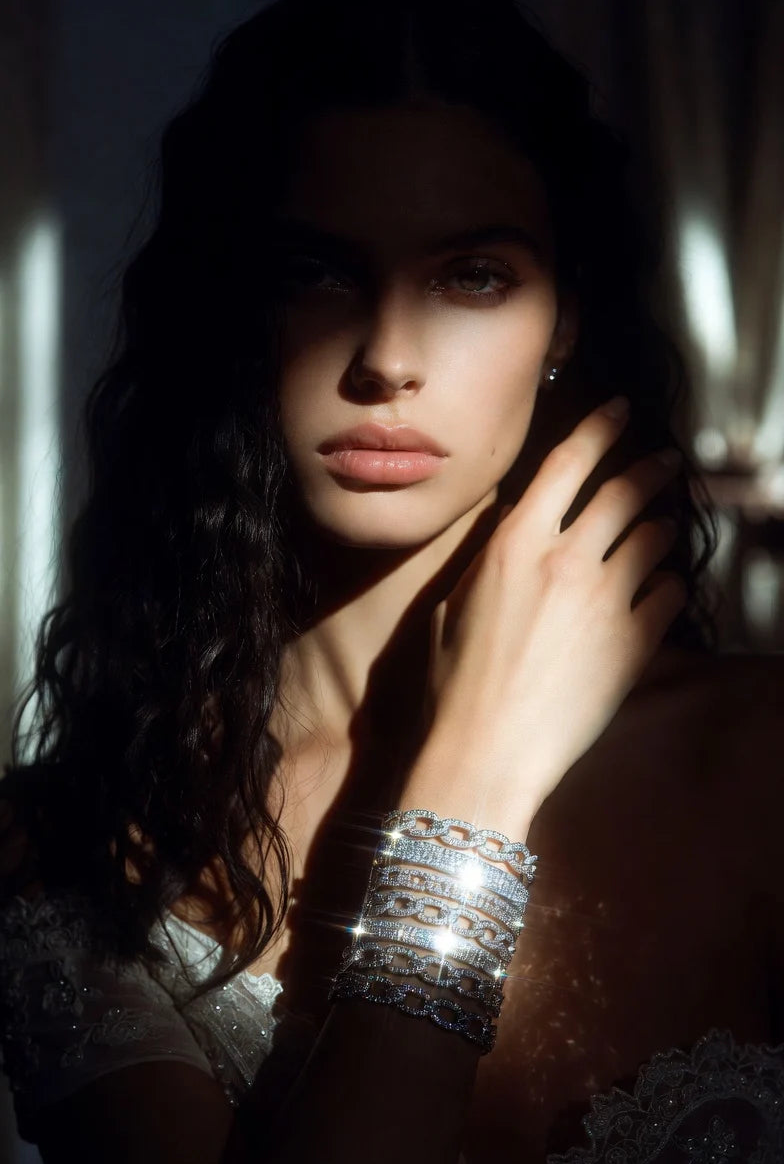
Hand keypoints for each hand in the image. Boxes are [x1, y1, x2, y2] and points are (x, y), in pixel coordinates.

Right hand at [408, 398, 685, 834]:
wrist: (486, 754)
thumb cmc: (451, 685)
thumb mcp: (452, 606)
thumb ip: (489, 559)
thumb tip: (515, 530)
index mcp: (515, 544)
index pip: (567, 463)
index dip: (599, 428)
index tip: (620, 409)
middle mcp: (567, 560)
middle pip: (625, 492)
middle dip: (651, 468)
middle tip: (667, 460)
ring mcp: (607, 600)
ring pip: (654, 539)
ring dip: (661, 528)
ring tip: (664, 528)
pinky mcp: (635, 644)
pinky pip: (670, 595)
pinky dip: (670, 586)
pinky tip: (666, 590)